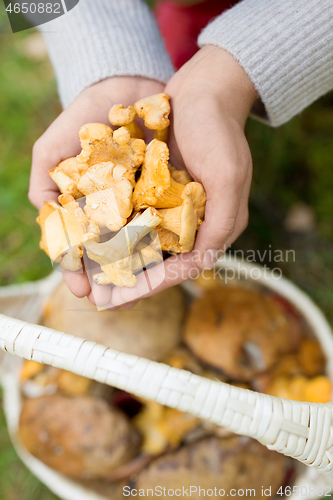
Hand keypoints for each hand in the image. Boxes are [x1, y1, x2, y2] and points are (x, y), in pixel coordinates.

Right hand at [30, 76, 164, 298]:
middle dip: (113, 281)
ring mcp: (143, 206)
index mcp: (88, 210)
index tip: (82, 290)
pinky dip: (168, 245)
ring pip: (142, 247)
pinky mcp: (170, 196)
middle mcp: (116, 213)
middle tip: (113, 302)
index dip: (80, 271)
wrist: (127, 86)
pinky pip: (169, 226)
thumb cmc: (86, 119)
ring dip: (140, 273)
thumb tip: (47, 225)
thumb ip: (46, 187)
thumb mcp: (53, 151)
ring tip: (138, 294)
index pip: (82, 249)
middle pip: (113, 255)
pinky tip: (167, 262)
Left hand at [105, 46, 257, 307]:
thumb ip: (219, 223)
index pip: (183, 268)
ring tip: (90, 280)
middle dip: (130, 283)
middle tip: (99, 300)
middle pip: (160, 263)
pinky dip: (115, 234)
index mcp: (215, 226)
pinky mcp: (156, 192)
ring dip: (118, 264)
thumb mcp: (227, 177)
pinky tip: (92, 243)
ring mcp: (173, 207)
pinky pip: (133, 220)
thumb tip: (201, 264)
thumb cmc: (219, 132)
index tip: (120, 299)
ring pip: (144, 246)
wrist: (204, 91)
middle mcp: (194, 222)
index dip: (152, 286)